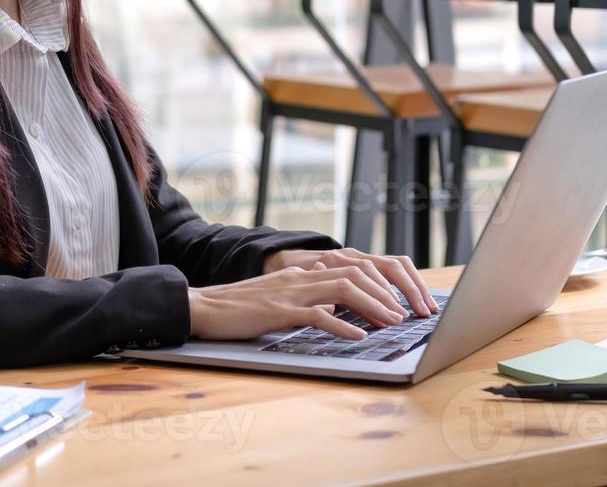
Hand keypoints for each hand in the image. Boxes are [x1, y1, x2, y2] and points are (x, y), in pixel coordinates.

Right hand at [187, 263, 408, 341]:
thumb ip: (305, 296)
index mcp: (303, 274)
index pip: (350, 270)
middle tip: (402, 314)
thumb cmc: (239, 307)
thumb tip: (330, 304)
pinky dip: (341, 326)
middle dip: (383, 294)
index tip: (395, 304)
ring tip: (390, 322)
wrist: (205, 306)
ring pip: (342, 290)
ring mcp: (290, 292)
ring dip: (371, 306)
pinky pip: (316, 315)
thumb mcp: (279, 297)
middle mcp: (301, 277)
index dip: (377, 286)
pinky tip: (357, 336)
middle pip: (354, 275)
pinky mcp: (279, 311)